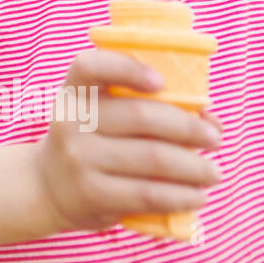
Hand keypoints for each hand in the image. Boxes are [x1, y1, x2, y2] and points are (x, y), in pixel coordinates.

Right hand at [36, 49, 223, 234]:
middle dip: (189, 128)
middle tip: (215, 139)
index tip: (161, 81)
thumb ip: (145, 105)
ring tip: (213, 172)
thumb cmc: (93, 141)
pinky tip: (197, 196)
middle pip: (141, 116)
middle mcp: (71, 120)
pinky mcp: (90, 193)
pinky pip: (147, 194)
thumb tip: (210, 119)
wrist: (49, 186)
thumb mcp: (101, 113)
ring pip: (152, 158)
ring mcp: (78, 158)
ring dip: (194, 166)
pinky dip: (181, 195)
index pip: (91, 66)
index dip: (127, 68)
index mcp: (75, 91)